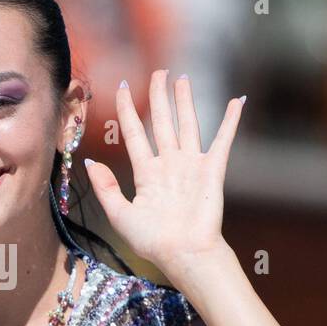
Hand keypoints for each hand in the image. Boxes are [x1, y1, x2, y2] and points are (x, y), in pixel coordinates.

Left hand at [83, 71, 242, 281]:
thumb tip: (89, 162)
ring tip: (183, 79)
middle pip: (162, 121)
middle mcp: (169, 165)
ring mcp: (191, 166)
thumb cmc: (153, 241)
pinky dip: (231, 121)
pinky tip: (236, 102)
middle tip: (159, 71)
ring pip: (188, 124)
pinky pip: (223, 140)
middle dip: (158, 96)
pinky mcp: (213, 170)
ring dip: (185, 101)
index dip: (127, 109)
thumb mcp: (120, 214)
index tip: (121, 87)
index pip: (135, 133)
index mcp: (146, 173)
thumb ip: (105, 188)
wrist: (183, 254)